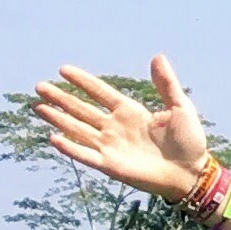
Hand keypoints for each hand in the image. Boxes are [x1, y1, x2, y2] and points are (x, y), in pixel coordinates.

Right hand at [33, 57, 211, 201]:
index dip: (83, 81)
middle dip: (61, 98)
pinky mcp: (110, 165)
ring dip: (58, 119)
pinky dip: (70, 148)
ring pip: (77, 129)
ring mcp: (111, 146)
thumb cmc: (188, 141)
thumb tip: (158, 56)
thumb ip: (166, 84)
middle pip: (81, 109)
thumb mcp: (180, 107)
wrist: (191, 172)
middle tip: (39, 86)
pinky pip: (85, 155)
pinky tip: (54, 138)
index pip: (100, 92)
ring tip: (39, 107)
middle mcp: (115, 127)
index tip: (63, 69)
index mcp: (130, 111)